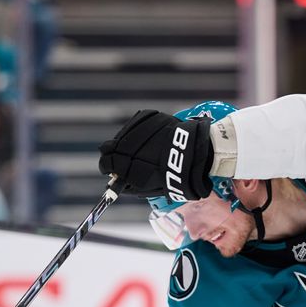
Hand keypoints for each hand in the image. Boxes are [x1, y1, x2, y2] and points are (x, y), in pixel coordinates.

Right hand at [98, 109, 213, 199]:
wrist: (199, 153)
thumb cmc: (178, 175)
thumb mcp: (155, 188)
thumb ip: (133, 185)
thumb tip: (116, 181)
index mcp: (137, 171)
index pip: (109, 165)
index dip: (106, 166)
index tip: (107, 168)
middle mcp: (137, 150)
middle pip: (110, 148)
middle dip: (111, 153)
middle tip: (114, 157)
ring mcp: (142, 133)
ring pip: (122, 135)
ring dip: (124, 141)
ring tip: (133, 147)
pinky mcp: (151, 118)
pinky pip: (135, 123)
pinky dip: (135, 130)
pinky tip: (142, 136)